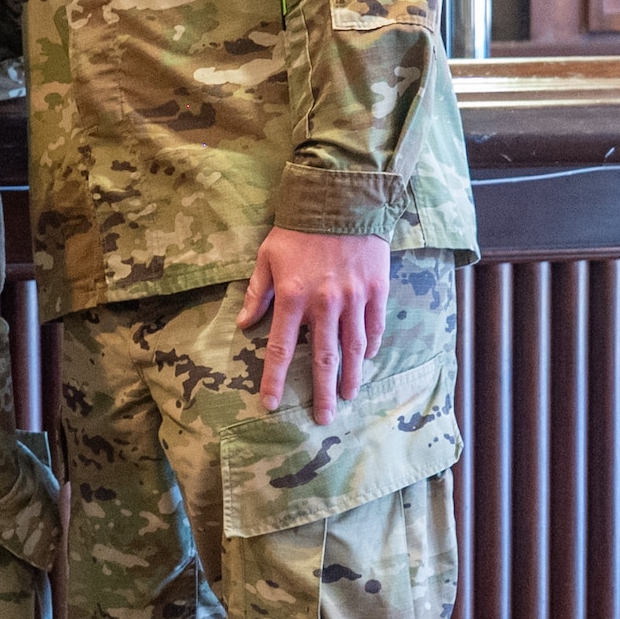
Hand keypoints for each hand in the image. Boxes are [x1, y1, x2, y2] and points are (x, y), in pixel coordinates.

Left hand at [236, 228, 388, 426]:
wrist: (339, 199)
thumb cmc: (297, 230)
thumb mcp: (266, 257)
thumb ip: (256, 293)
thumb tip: (243, 324)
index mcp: (291, 296)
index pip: (280, 348)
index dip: (274, 379)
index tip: (270, 404)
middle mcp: (323, 303)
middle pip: (322, 358)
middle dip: (320, 392)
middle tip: (322, 419)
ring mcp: (353, 298)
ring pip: (353, 347)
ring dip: (350, 375)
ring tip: (347, 396)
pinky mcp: (376, 289)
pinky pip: (374, 326)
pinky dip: (371, 345)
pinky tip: (368, 359)